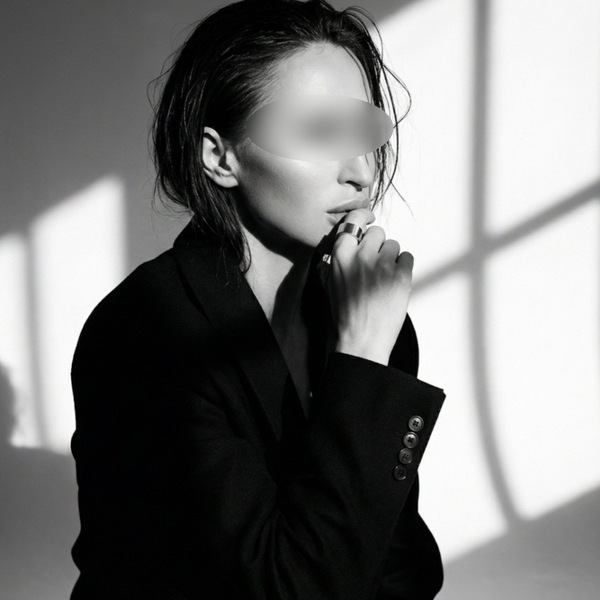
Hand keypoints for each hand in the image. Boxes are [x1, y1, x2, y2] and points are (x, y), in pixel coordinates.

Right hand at [326, 208, 413, 365]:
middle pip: (378, 232)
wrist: (360, 340)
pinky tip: (394, 283)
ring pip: (394, 245)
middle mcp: (361, 255)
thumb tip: (353, 240)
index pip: (355, 220)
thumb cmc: (344, 314)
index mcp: (340, 255)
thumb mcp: (331, 281)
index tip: (369, 219)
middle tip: (375, 265)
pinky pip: (407, 257)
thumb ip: (341, 258)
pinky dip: (403, 268)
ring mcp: (382, 264)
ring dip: (391, 258)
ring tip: (384, 278)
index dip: (364, 218)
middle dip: (378, 245)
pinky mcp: (401, 275)